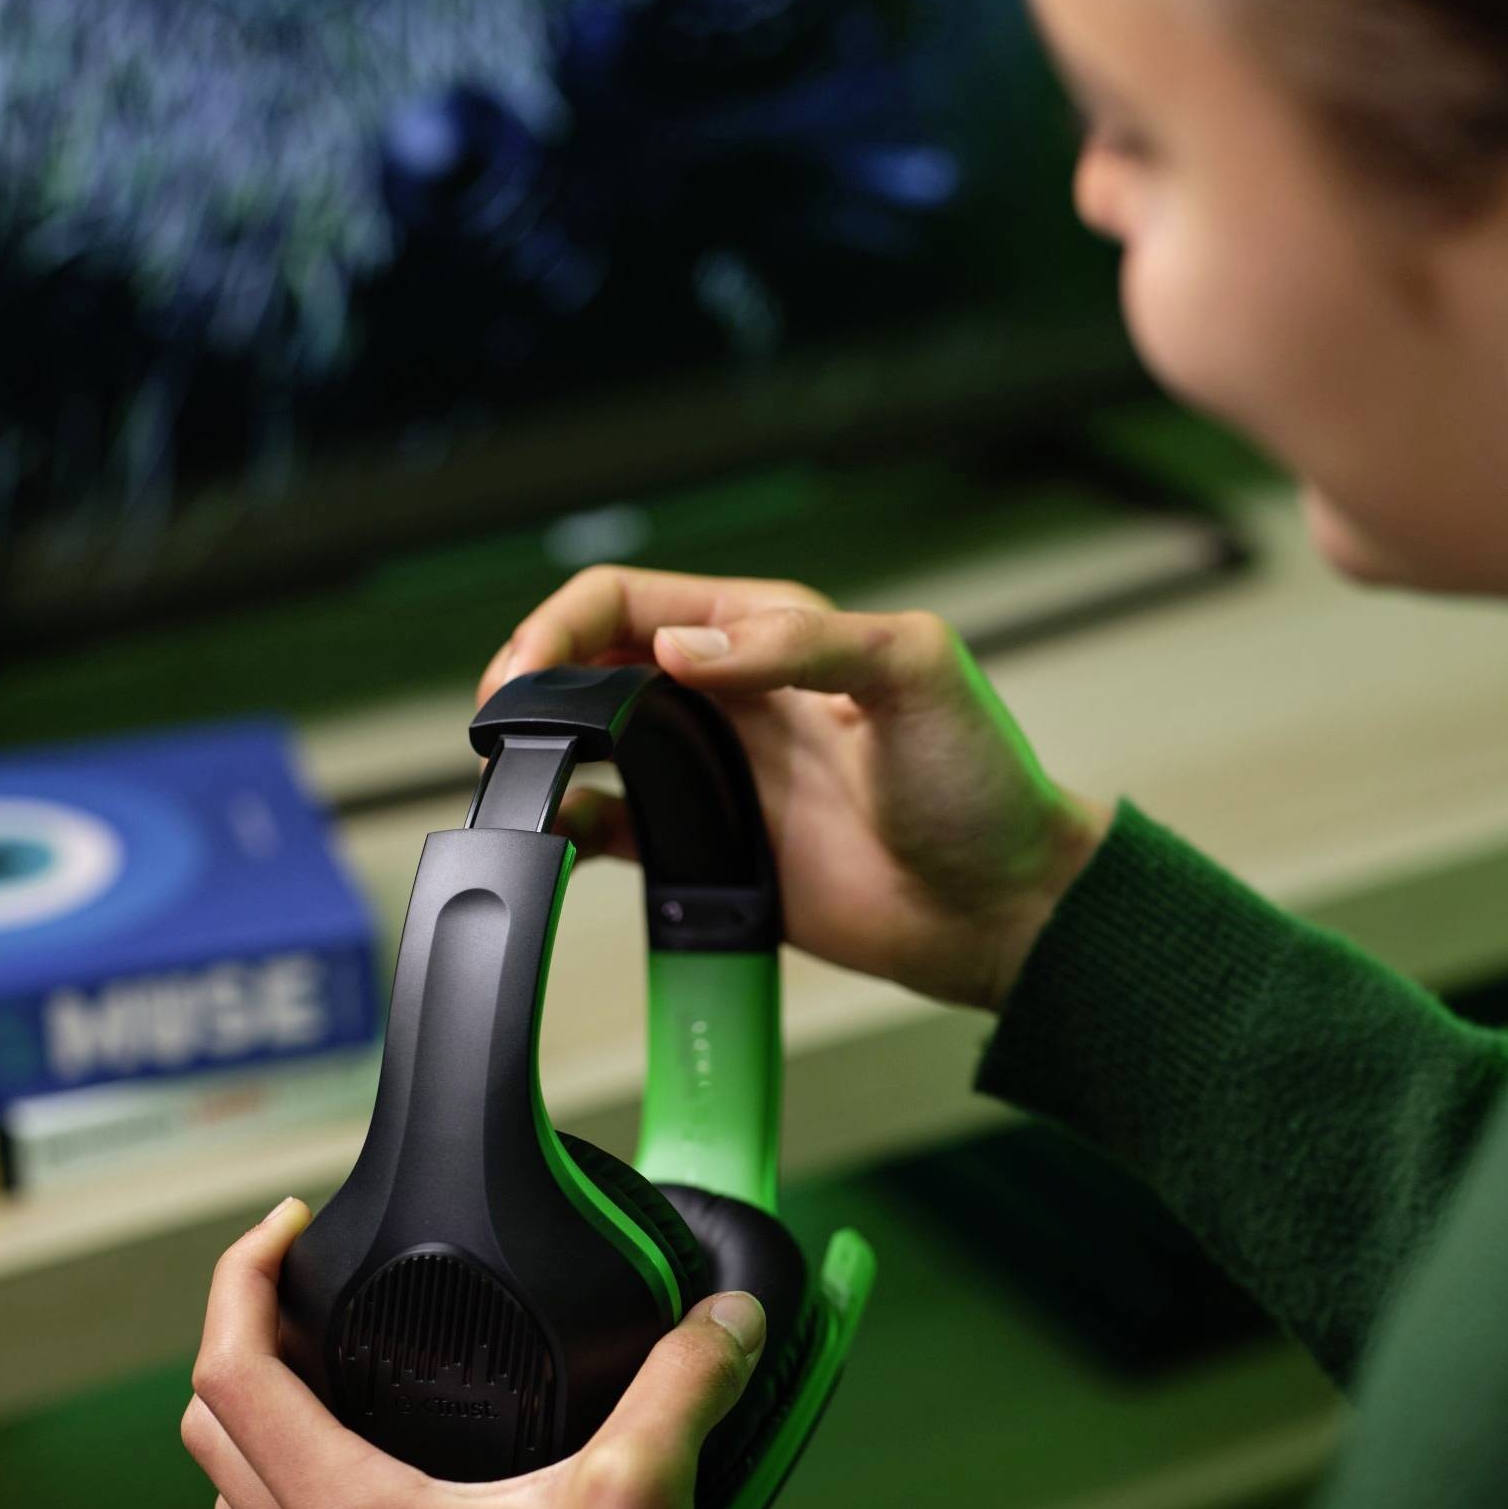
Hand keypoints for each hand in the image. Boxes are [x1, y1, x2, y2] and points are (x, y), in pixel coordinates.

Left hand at [181, 1197, 767, 1508]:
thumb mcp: (647, 1489)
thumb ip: (684, 1380)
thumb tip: (727, 1316)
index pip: (234, 1376)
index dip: (242, 1280)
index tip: (290, 1229)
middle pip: (213, 1429)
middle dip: (241, 1335)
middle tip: (310, 1281)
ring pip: (239, 1492)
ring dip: (256, 1414)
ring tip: (325, 1356)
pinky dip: (294, 1478)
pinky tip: (375, 1454)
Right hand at [482, 566, 1113, 1013]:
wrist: (1004, 908)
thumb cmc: (984, 786)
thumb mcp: (917, 673)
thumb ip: (804, 642)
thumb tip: (684, 646)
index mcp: (774, 630)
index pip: (635, 600)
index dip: (567, 623)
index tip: (533, 667)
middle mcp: (733, 693)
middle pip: (596, 664)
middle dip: (534, 679)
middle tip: (502, 720)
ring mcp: (718, 771)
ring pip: (594, 742)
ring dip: (544, 750)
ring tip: (515, 774)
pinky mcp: (714, 847)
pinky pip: (619, 827)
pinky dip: (574, 827)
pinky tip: (557, 837)